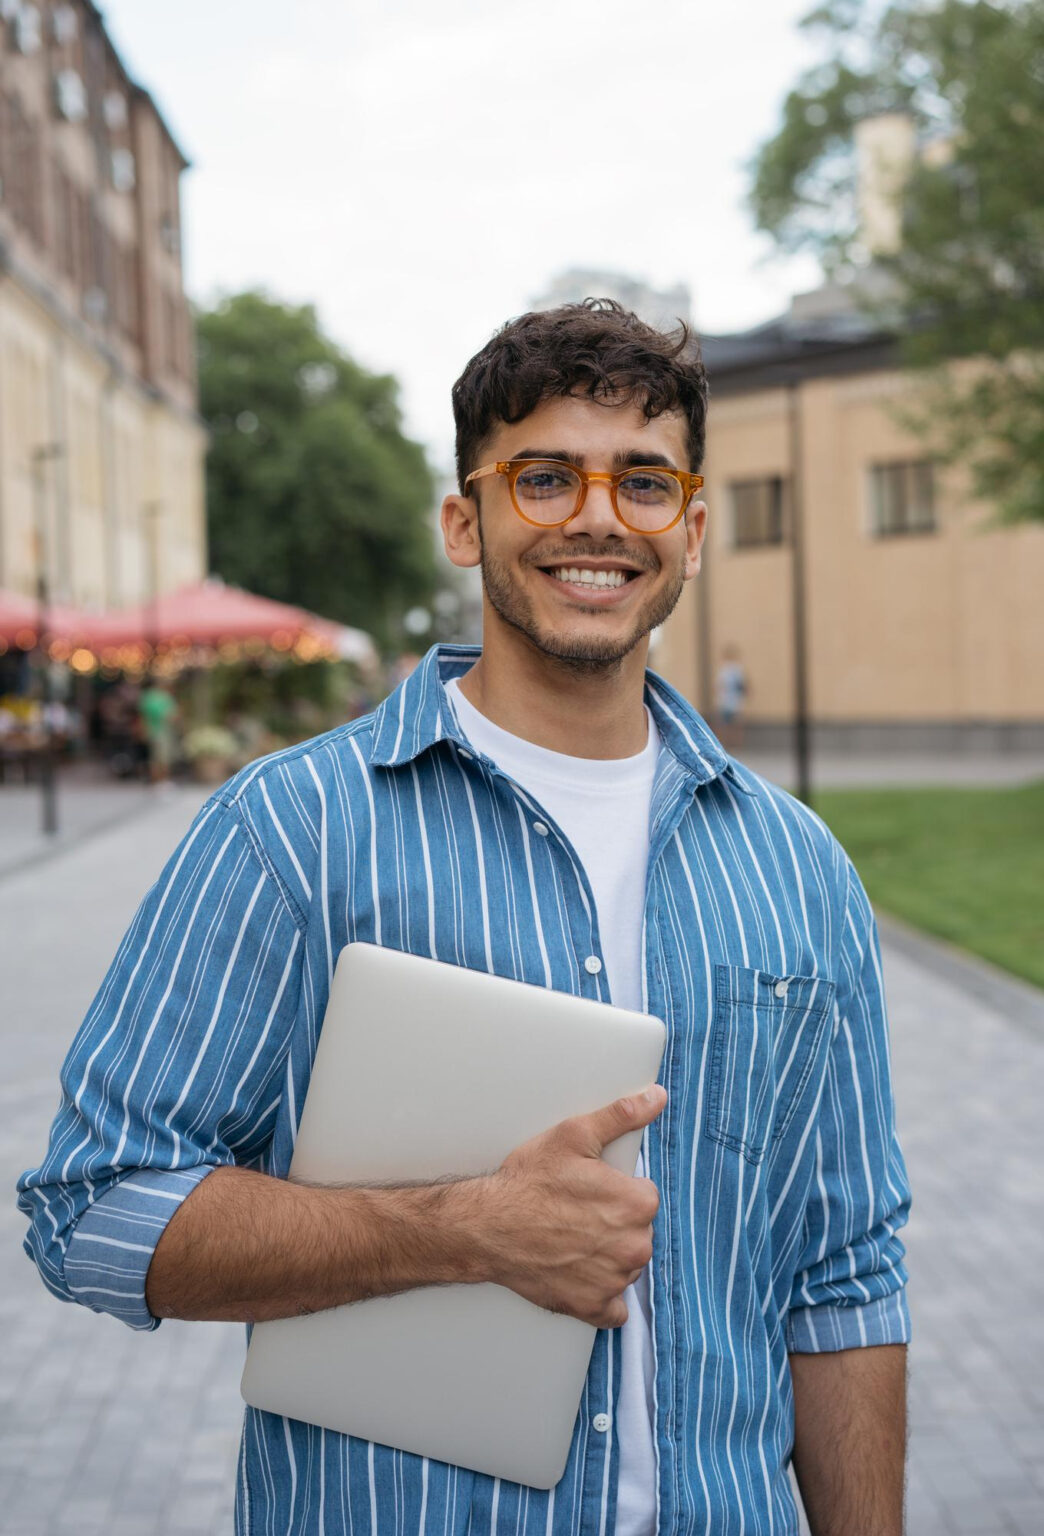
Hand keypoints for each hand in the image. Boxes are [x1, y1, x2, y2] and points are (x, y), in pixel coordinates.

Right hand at [475, 1085, 665, 1327]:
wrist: (487, 1225)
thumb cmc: (528, 1181)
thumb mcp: (574, 1135)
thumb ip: (622, 1115)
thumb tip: (656, 1096)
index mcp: (637, 1204)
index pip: (644, 1196)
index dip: (616, 1190)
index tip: (591, 1189)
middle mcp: (634, 1247)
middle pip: (637, 1232)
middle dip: (614, 1222)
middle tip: (576, 1212)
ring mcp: (614, 1281)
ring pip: (625, 1266)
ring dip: (606, 1256)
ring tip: (570, 1238)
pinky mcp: (592, 1307)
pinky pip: (613, 1307)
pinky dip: (600, 1295)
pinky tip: (578, 1274)